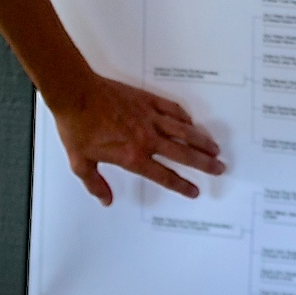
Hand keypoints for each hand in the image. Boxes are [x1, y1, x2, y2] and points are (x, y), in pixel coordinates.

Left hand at [48, 74, 225, 204]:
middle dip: (204, 164)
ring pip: (183, 131)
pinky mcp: (146, 100)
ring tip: (215, 148)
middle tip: (219, 168)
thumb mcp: (80, 162)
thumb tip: (105, 200)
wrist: (76, 94)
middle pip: (183, 154)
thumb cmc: (77, 127)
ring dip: (201, 141)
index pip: (164, 175)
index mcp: (133, 157)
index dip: (182, 185)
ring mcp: (149, 118)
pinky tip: (192, 122)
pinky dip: (184, 117)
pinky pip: (172, 109)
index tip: (194, 190)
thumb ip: (95, 184)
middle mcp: (147, 139)